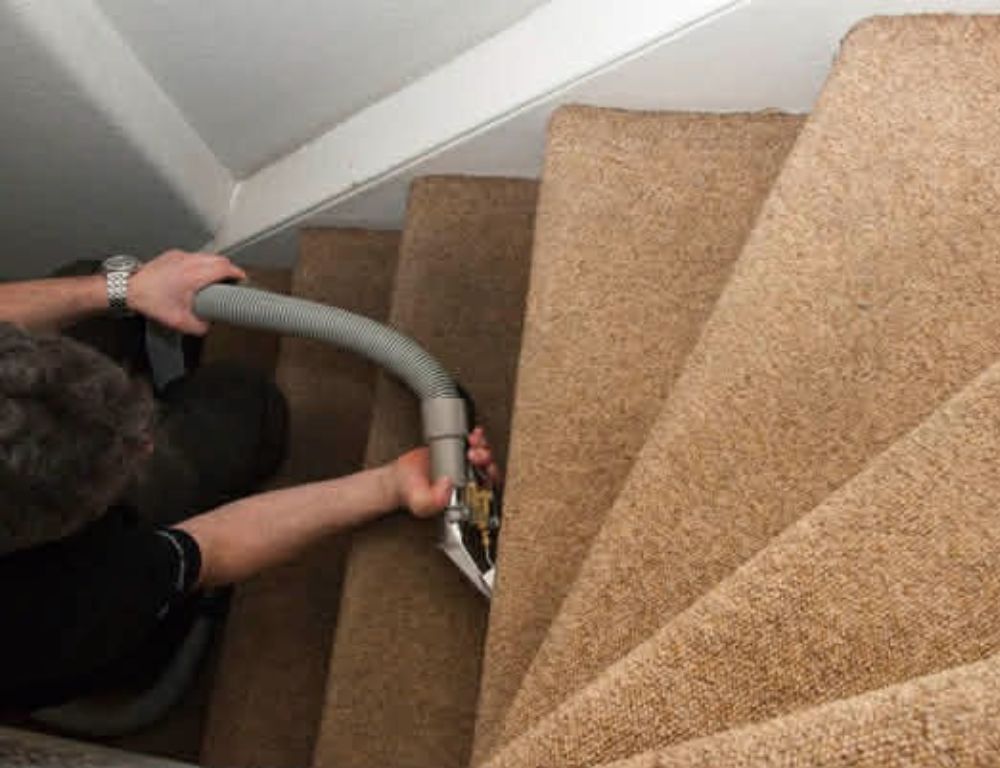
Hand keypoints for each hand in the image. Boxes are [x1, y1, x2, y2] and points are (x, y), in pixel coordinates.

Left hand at [128, 250, 245, 334]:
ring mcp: (180, 256)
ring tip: (217, 278)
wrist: (128, 289)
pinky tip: (197, 275)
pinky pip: (194, 256)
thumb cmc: (152, 302)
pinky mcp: (172, 255)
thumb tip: (210, 326)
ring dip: (216, 265)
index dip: (237, 273)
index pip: (225, 267)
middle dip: (229, 269)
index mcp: (196, 275)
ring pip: (207, 255)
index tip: (243, 280)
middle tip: (232, 280)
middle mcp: (190, 261)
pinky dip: (201, 263)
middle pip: (219, 259)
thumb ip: (200, 326)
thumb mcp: (179, 321)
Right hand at [391, 427, 501, 518]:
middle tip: (474, 454)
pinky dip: (477, 438)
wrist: (399, 477)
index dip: (489, 478)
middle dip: (486, 459)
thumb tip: (447, 487)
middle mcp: (468, 482)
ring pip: (484, 456)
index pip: (487, 490)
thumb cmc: (411, 494)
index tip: (482, 469)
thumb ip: (432, 501)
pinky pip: (473, 445)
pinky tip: (473, 434)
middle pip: (489, 470)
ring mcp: (464, 467)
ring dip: (483, 447)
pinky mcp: (458, 452)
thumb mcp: (420, 503)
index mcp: (465, 496)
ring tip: (473, 441)